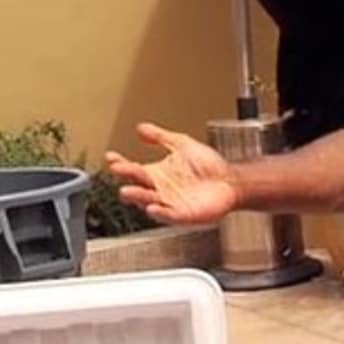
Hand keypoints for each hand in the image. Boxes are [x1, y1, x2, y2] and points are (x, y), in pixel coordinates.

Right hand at [105, 123, 238, 224]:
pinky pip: (168, 215)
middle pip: (137, 184)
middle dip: (127, 177)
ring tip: (127, 190)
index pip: (132, 169)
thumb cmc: (211, 166)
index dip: (120, 163)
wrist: (232, 181)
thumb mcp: (183, 145)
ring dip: (137, 197)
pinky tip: (153, 207)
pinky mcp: (182, 215)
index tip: (111, 156)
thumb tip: (141, 128)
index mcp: (157, 174)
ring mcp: (169, 203)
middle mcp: (160, 189)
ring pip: (147, 201)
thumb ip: (161, 137)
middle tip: (119, 169)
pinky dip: (159, 213)